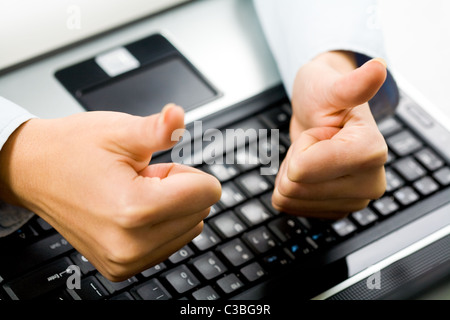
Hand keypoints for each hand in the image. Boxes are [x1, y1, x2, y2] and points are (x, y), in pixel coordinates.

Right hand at [0, 104, 221, 280]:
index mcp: (133, 209)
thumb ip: (158, 128)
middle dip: (179, 190)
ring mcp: (125, 261)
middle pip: (201, 211)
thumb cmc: (72, 151)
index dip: (188, 172)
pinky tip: (130, 210)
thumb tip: (178, 116)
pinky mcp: (122, 268)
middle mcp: (130, 245)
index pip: (207, 192)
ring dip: (171, 208)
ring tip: (133, 192)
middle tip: (141, 179)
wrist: (34, 172)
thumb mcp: (120, 132)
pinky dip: (161, 224)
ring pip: (189, 229)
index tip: (158, 167)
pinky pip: (169, 244)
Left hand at [272, 51, 387, 218]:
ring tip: (312, 153)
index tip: (320, 131)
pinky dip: (292, 186)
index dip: (300, 146)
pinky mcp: (338, 209)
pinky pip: (293, 207)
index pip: (302, 169)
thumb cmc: (325, 96)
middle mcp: (370, 183)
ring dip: (292, 173)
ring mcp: (356, 200)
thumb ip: (351, 84)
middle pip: (295, 188)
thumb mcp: (330, 86)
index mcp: (371, 152)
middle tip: (314, 141)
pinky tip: (311, 169)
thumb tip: (378, 67)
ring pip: (291, 200)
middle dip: (294, 159)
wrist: (322, 111)